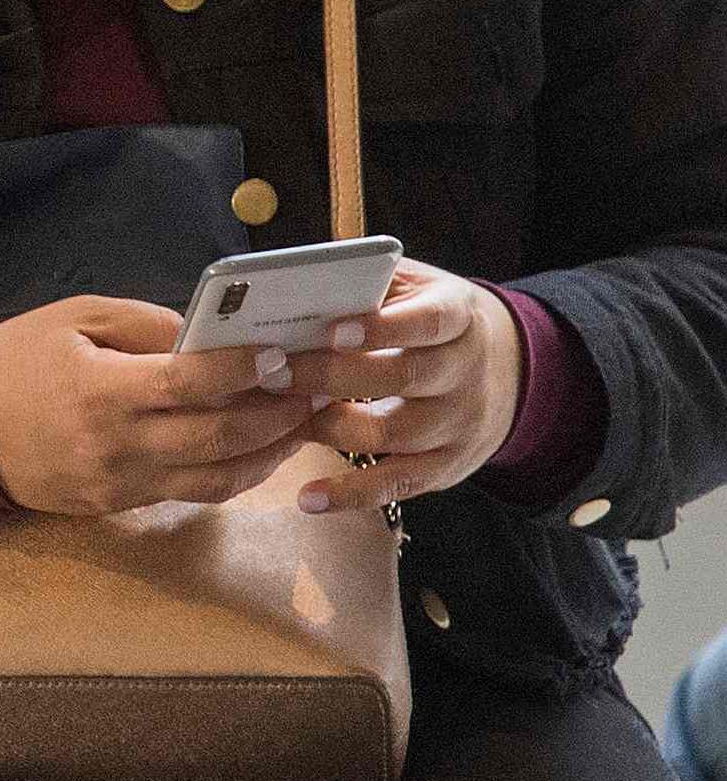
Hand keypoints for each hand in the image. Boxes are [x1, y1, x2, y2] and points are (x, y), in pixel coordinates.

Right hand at [0, 294, 331, 518]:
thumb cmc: (15, 360)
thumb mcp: (74, 318)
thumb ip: (147, 325)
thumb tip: (213, 338)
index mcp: (100, 390)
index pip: (190, 383)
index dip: (244, 370)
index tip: (282, 355)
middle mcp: (116, 444)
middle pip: (220, 437)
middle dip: (279, 415)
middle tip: (314, 390)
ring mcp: (120, 482)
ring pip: (218, 477)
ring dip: (270, 452)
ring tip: (301, 423)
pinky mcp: (119, 503)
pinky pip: (193, 494)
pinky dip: (235, 473)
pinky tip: (258, 449)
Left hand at [277, 262, 526, 514]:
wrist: (507, 367)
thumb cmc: (428, 317)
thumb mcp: (415, 286)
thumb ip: (368, 282)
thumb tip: (292, 285)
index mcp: (458, 317)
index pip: (425, 322)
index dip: (381, 327)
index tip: (330, 329)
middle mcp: (465, 371)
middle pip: (403, 377)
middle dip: (332, 376)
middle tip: (273, 372)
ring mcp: (459, 423)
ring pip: (394, 434)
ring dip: (330, 428)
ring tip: (279, 417)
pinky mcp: (446, 466)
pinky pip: (397, 484)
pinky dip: (352, 494)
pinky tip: (309, 498)